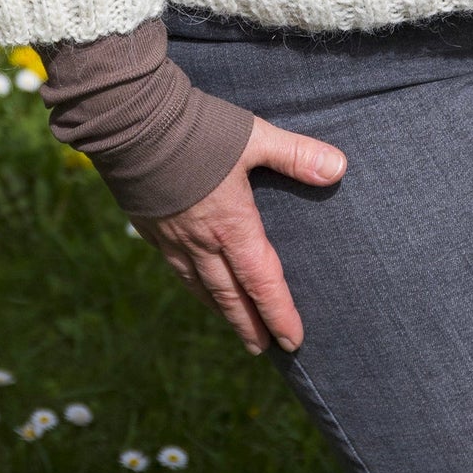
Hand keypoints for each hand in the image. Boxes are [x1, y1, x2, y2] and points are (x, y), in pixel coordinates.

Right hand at [134, 115, 345, 355]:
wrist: (133, 124)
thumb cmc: (198, 130)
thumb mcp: (255, 137)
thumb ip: (296, 155)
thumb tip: (339, 168)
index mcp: (232, 225)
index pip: (262, 282)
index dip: (279, 313)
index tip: (292, 340)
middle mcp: (202, 241)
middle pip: (230, 295)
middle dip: (249, 324)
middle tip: (262, 348)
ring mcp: (172, 238)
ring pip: (200, 285)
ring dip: (219, 309)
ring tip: (232, 324)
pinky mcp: (150, 227)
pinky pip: (175, 267)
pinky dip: (191, 283)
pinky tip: (193, 282)